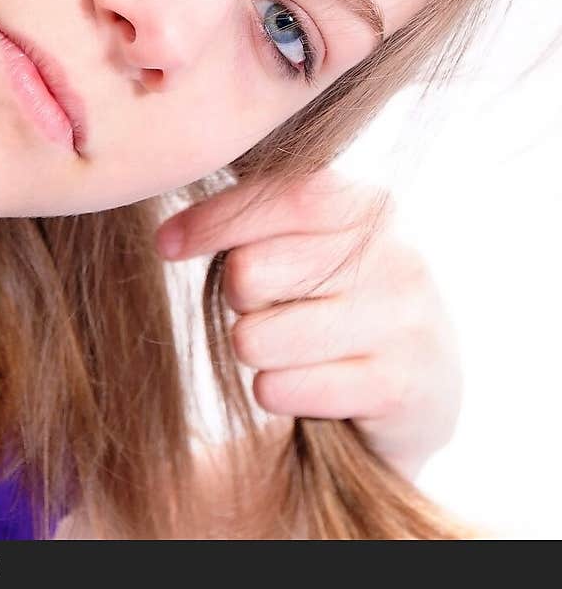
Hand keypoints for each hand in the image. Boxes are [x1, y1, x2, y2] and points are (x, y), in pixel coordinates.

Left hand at [155, 166, 463, 481]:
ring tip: (289, 346)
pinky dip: (273, 390)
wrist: (421, 386)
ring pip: (255, 337)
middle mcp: (397, 258)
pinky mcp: (394, 390)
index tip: (166, 243)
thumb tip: (173, 213)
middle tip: (265, 306)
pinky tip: (305, 384)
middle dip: (236, 296)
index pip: (283, 197)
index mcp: (371, 206)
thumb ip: (262, 209)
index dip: (215, 218)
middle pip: (252, 272)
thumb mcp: (317, 240)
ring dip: (253, 347)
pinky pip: (279, 388)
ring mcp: (402, 325)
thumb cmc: (340, 296)